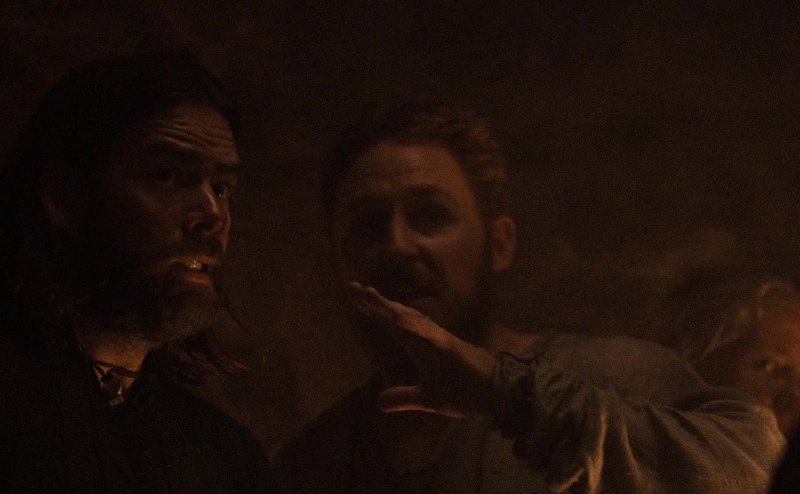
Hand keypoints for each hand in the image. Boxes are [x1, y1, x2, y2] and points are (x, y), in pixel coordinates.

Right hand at [348, 282, 495, 416]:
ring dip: (390, 305)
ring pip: (410, 314)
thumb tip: (378, 402)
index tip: (360, 291)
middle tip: (355, 288)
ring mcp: (438, 334)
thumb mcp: (432, 400)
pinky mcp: (445, 338)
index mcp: (424, 344)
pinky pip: (418, 320)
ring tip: (373, 297)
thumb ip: (405, 398)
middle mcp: (430, 333)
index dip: (376, 308)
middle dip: (377, 302)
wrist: (499, 386)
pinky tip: (401, 315)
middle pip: (399, 313)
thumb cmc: (465, 392)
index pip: (394, 322)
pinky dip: (403, 313)